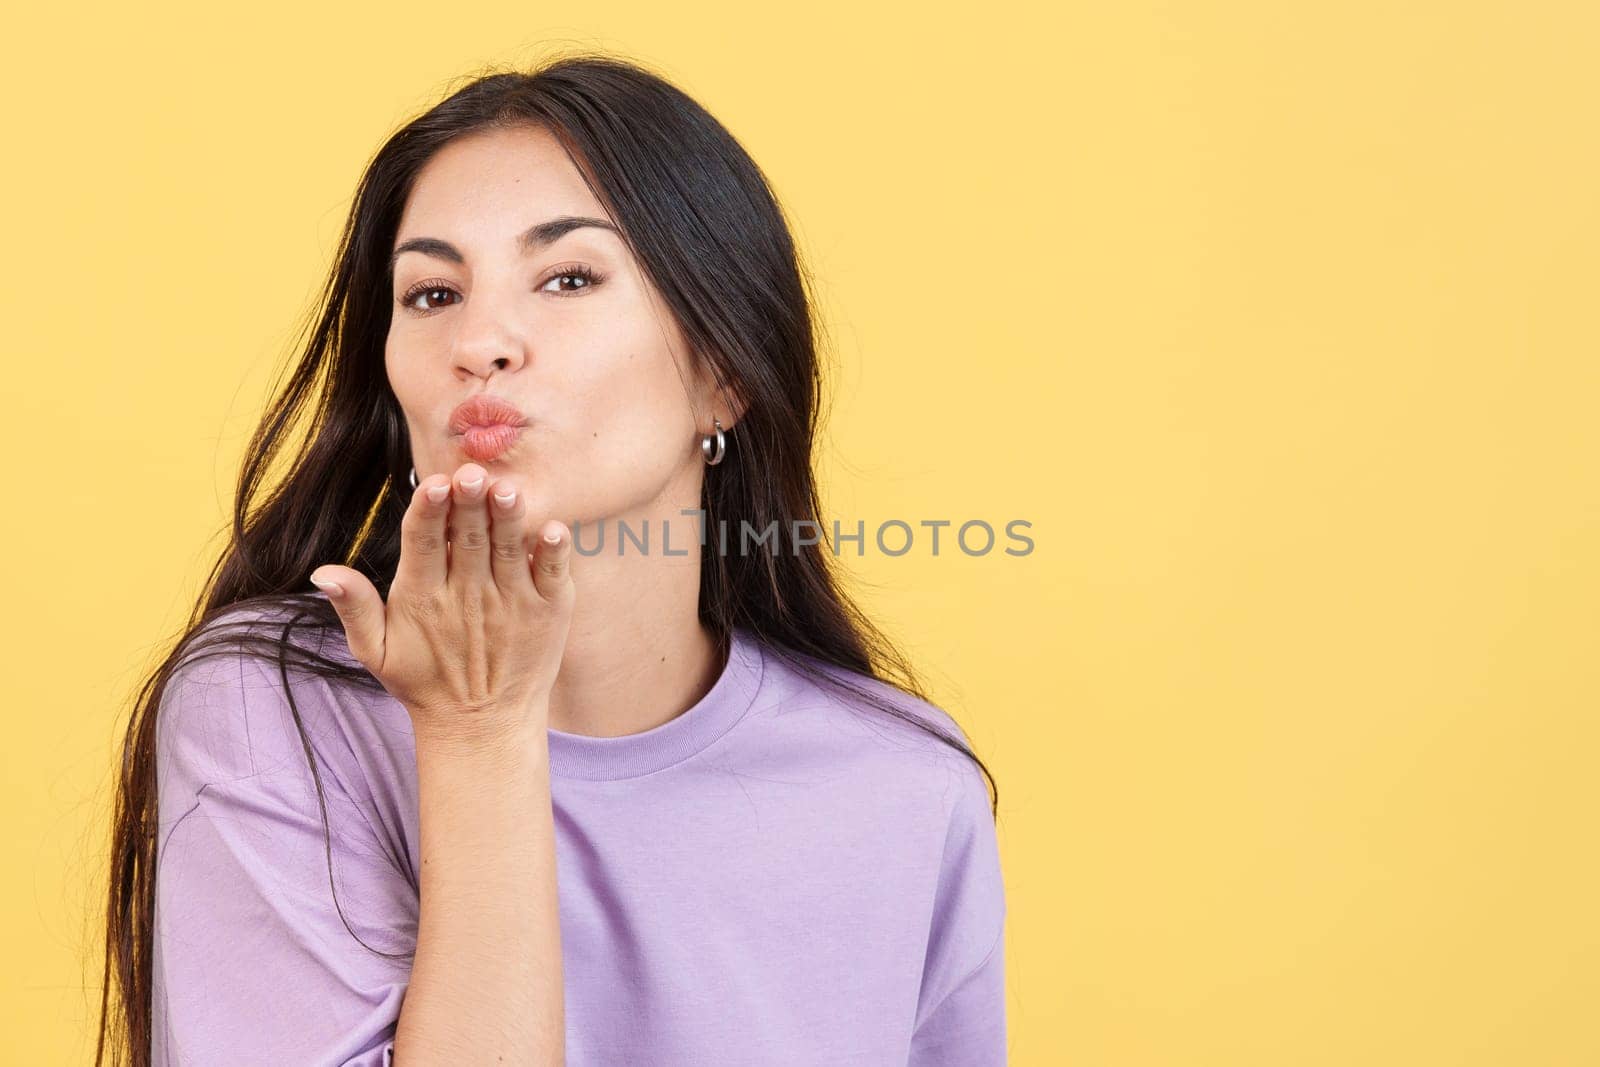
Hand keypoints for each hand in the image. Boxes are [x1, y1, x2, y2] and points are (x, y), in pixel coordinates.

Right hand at [309, 462, 574, 748]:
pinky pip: (552, 576)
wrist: (482, 728)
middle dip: (470, 504)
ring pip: (509, 551)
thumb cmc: (424, 683)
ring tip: (507, 489)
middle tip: (472, 472)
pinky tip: (554, 529)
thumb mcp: (376, 651)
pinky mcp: (548, 614)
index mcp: (423, 598)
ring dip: (509, 519)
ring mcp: (512, 605)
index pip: (424, 544)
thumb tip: (322, 571)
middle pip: (469, 539)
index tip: (434, 484)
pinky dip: (552, 554)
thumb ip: (353, 608)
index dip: (429, 512)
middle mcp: (468, 599)